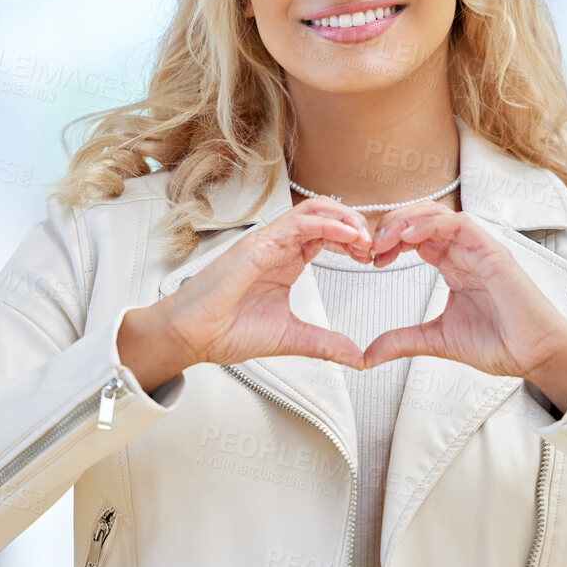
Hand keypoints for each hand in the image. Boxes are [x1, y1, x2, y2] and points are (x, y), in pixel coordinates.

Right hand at [141, 196, 375, 374]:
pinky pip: (299, 222)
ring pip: (315, 210)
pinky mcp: (259, 243)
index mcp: (286, 261)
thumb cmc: (226, 330)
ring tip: (365, 239)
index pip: (327, 234)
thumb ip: (325, 344)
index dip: (353, 241)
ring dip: (346, 220)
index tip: (371, 258)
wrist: (192, 336)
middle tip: (374, 247)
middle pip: (326, 215)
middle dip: (356, 225)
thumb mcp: (291, 337)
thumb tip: (357, 356)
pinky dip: (328, 225)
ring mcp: (268, 241)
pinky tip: (348, 237)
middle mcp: (279, 245)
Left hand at [358, 201, 566, 400]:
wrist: (534, 356)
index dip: (389, 241)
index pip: (415, 237)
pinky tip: (411, 236)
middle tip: (371, 246)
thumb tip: (369, 353)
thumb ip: (403, 341)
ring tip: (385, 239)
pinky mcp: (494, 253)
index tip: (371, 259)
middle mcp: (465, 252)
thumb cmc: (500, 342)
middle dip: (392, 225)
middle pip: (422, 218)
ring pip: (439, 214)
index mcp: (453, 265)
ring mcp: (479, 249)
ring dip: (407, 220)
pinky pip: (462, 224)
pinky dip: (433, 224)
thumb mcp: (437, 340)